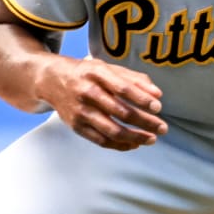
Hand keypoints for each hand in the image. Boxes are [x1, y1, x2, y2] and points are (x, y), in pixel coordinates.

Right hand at [37, 58, 167, 150]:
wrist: (50, 80)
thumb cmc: (86, 73)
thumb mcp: (107, 68)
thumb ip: (134, 79)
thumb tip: (157, 95)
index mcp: (97, 73)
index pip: (123, 88)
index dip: (142, 99)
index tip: (158, 107)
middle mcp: (87, 92)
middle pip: (121, 112)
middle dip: (145, 122)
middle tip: (162, 127)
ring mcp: (80, 111)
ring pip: (112, 130)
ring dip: (135, 137)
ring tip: (151, 139)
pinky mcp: (76, 126)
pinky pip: (101, 140)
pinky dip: (120, 145)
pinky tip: (134, 144)